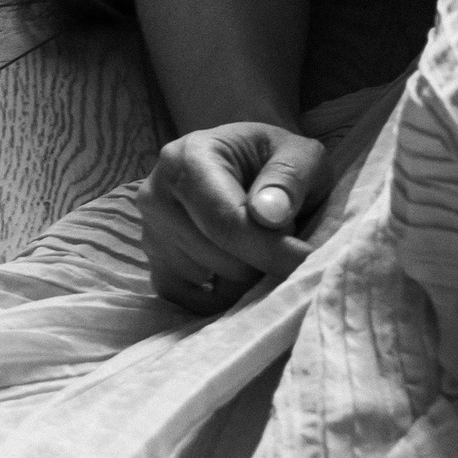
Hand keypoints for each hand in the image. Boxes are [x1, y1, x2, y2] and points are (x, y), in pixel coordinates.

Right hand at [141, 120, 327, 313]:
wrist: (250, 167)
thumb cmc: (276, 160)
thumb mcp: (300, 154)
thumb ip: (289, 178)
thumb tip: (268, 214)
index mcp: (188, 158)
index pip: (226, 221)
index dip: (270, 248)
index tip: (305, 260)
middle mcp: (156, 196)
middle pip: (220, 257)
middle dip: (264, 259)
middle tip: (287, 237)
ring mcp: (151, 235)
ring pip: (211, 284)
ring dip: (250, 276)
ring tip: (262, 244)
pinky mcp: (156, 267)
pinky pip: (192, 302)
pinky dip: (225, 296)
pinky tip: (242, 269)